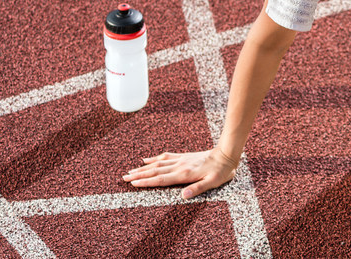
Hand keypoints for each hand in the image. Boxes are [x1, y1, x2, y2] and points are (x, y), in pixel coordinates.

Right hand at [122, 147, 237, 199]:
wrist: (226, 154)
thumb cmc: (220, 171)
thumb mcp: (212, 183)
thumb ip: (198, 189)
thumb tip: (183, 196)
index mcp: (184, 174)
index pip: (161, 179)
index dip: (146, 182)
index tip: (133, 183)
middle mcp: (179, 166)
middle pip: (155, 171)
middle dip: (139, 175)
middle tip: (124, 178)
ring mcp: (180, 160)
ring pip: (157, 163)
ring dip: (143, 168)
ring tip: (131, 171)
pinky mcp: (183, 157)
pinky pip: (166, 156)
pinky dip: (154, 158)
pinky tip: (146, 160)